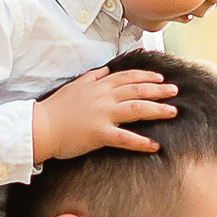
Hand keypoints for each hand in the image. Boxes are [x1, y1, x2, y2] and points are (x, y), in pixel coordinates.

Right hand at [31, 68, 176, 163]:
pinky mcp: (100, 134)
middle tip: (175, 91)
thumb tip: (105, 70)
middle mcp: (104, 97)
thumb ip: (92, 77)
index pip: (128, 77)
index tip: (160, 78)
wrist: (41, 126)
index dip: (146, 76)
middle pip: (137, 89)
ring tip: (173, 112)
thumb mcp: (75, 85)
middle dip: (159, 89)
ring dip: (157, 109)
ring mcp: (103, 114)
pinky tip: (155, 146)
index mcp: (98, 85)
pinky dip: (142, 142)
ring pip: (136, 108)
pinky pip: (126, 138)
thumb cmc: (56, 108)